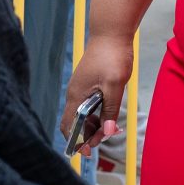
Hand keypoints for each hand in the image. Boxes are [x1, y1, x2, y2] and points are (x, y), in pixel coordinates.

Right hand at [59, 37, 133, 156]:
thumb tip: (107, 132)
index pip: (69, 127)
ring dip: (92, 125)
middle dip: (85, 136)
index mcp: (76, 96)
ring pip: (82, 114)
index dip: (76, 142)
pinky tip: (108, 115)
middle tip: (101, 142)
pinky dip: (96, 113)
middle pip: (74, 123)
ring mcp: (80, 88)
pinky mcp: (88, 83)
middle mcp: (74, 94)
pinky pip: (88, 104)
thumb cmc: (112, 56)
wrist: (112, 32)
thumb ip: (110, 109)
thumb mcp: (114, 85)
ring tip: (108, 130)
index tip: (88, 152)